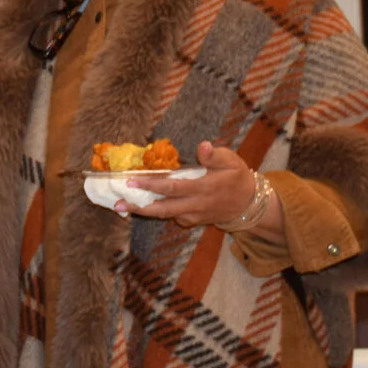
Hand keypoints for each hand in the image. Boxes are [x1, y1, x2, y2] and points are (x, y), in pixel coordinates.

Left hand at [123, 141, 255, 227]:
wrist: (250, 203)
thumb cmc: (238, 178)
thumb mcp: (232, 162)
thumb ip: (215, 155)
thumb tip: (202, 146)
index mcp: (203, 187)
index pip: (172, 187)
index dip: (151, 185)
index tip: (131, 180)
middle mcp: (196, 204)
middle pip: (163, 208)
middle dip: (139, 206)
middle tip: (117, 202)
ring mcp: (194, 215)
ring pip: (166, 215)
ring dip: (143, 212)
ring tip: (122, 207)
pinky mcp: (194, 221)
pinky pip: (174, 219)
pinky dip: (159, 214)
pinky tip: (142, 208)